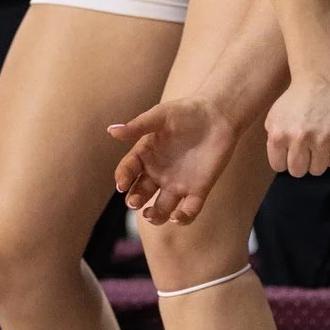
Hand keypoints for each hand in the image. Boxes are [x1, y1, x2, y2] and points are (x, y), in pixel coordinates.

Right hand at [110, 98, 241, 225]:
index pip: (129, 171)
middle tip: (134, 202)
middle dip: (135, 200)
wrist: (218, 114)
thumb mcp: (160, 116)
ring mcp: (178, 183)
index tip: (122, 184)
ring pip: (162, 208)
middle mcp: (158, 173)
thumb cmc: (186, 111)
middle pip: (142, 193)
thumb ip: (137, 126)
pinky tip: (178, 216)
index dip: (123, 178)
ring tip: (151, 215)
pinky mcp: (198, 190)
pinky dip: (183, 218)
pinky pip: (189, 210)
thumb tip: (111, 130)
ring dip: (155, 216)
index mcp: (145, 156)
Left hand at [265, 70, 329, 177]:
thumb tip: (281, 162)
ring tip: (319, 145)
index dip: (285, 160)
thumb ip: (273, 141)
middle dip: (301, 164)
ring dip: (318, 160)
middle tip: (306, 151)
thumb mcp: (274, 118)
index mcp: (279, 135)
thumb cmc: (295, 99)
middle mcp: (300, 139)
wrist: (321, 80)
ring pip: (318, 170)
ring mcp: (322, 140)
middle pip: (298, 172)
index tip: (290, 152)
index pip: (279, 167)